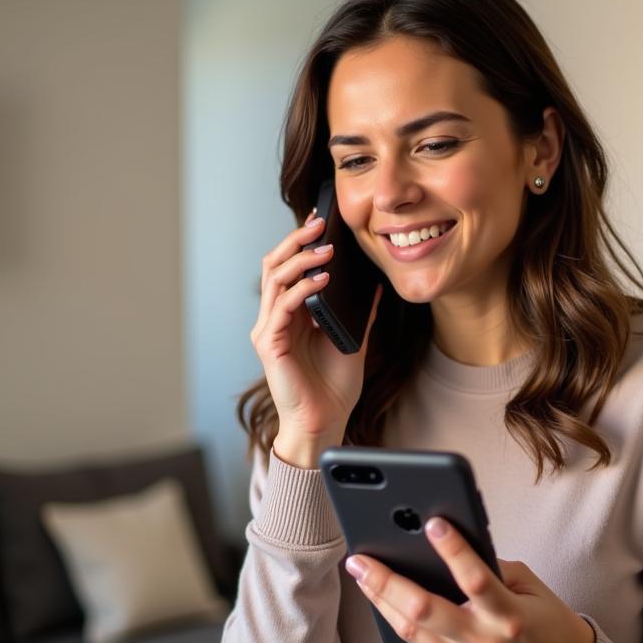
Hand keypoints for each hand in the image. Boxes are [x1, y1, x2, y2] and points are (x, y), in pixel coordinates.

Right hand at [251, 209, 382, 455]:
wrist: (325, 422)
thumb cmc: (334, 387)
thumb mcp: (354, 340)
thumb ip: (359, 313)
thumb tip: (374, 285)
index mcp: (291, 315)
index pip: (289, 268)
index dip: (301, 242)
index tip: (321, 220)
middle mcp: (274, 318)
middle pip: (275, 265)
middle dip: (296, 240)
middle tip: (319, 223)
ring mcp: (269, 330)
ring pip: (274, 280)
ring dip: (301, 260)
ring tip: (326, 249)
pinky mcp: (269, 345)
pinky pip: (281, 307)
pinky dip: (301, 289)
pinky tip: (322, 279)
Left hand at [344, 518, 596, 642]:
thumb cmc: (545, 618)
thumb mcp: (528, 584)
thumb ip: (491, 567)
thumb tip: (446, 547)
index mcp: (511, 616)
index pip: (477, 580)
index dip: (453, 551)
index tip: (433, 524)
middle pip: (427, 611)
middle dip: (388, 582)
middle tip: (361, 559)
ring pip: (414, 630)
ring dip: (382, 599)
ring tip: (361, 574)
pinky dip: (398, 618)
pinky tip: (381, 598)